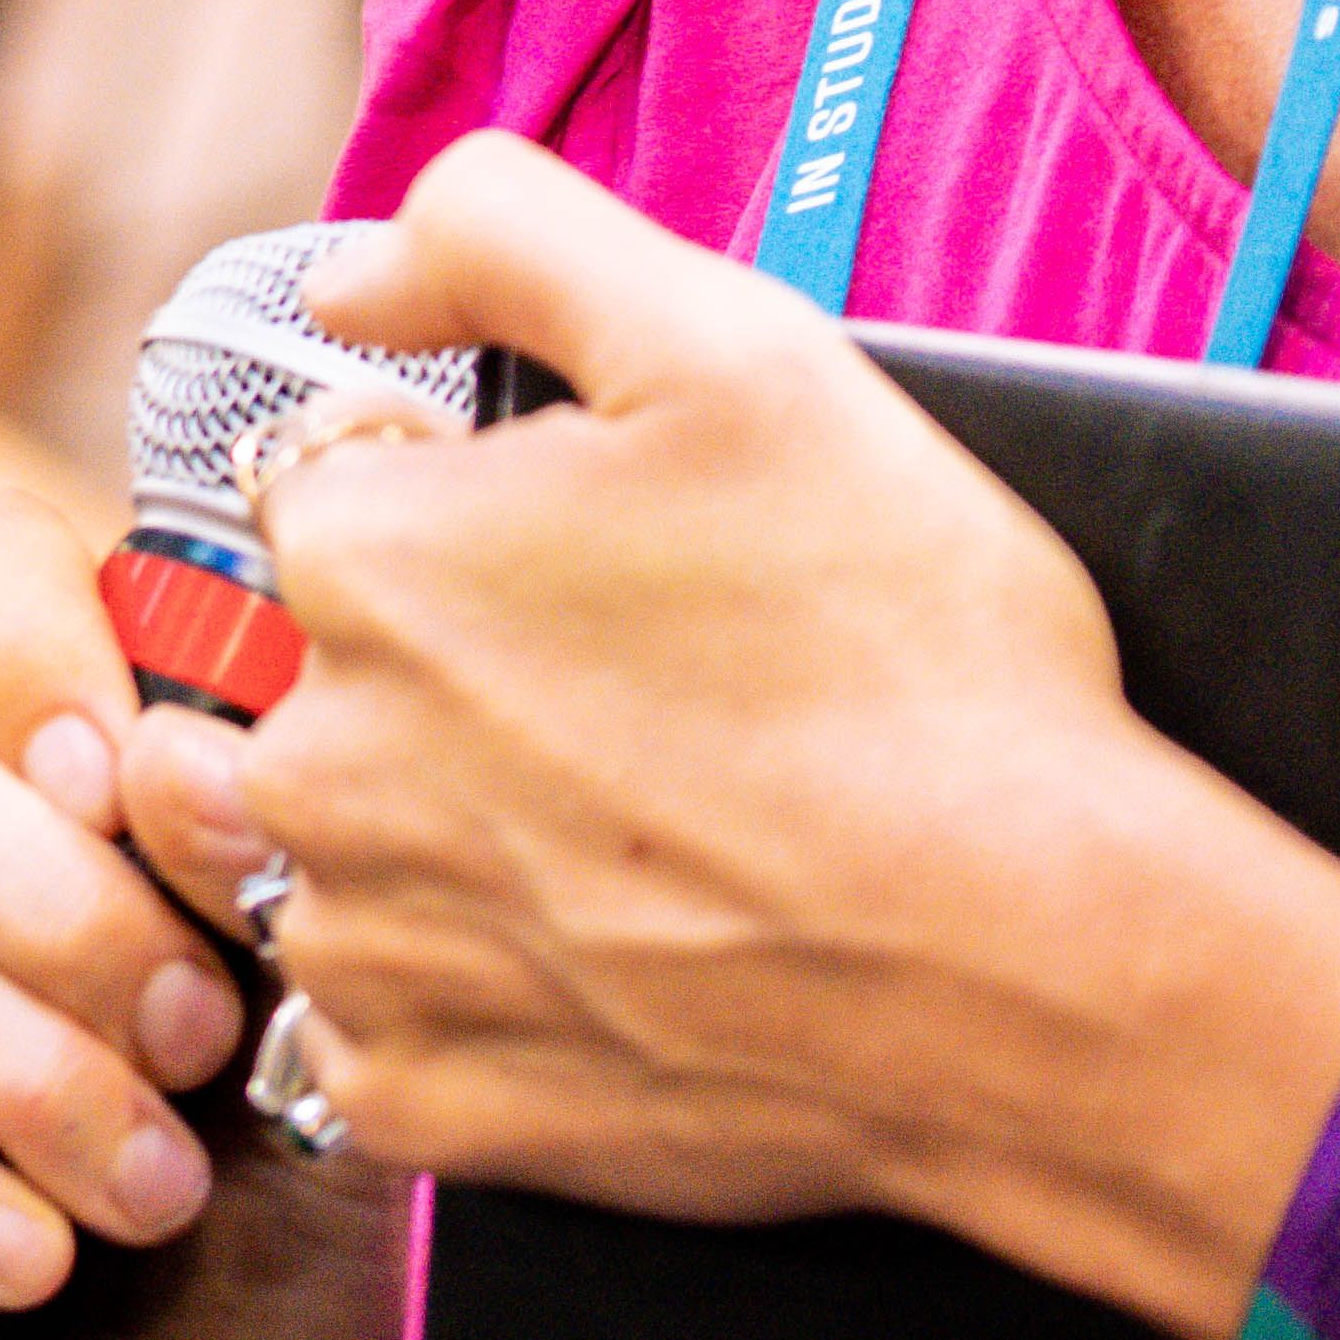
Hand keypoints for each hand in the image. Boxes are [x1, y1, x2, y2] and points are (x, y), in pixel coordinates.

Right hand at [0, 488, 389, 1339]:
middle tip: (194, 1033)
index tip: (145, 774)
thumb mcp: (336, 1099)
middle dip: (60, 903)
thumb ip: (283, 922)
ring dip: (22, 1072)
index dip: (43, 635)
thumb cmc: (263, 1303)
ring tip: (147, 1199)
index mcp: (47, 825)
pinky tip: (24, 1268)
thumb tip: (191, 767)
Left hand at [151, 130, 1339, 1283]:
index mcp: (361, 557)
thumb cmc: (902, 656)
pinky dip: (465, 1001)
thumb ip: (503, 235)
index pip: (335, 494)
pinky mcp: (421, 1104)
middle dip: (433, 682)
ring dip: (424, 843)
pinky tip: (602, 960)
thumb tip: (349, 283)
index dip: (475, 515)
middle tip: (631, 711)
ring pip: (323, 856)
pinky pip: (374, 1031)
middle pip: (311, 677)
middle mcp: (312, 756)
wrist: (1029, 963)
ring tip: (615, 839)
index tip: (606, 570)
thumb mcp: (732, 344)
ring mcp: (362, 946)